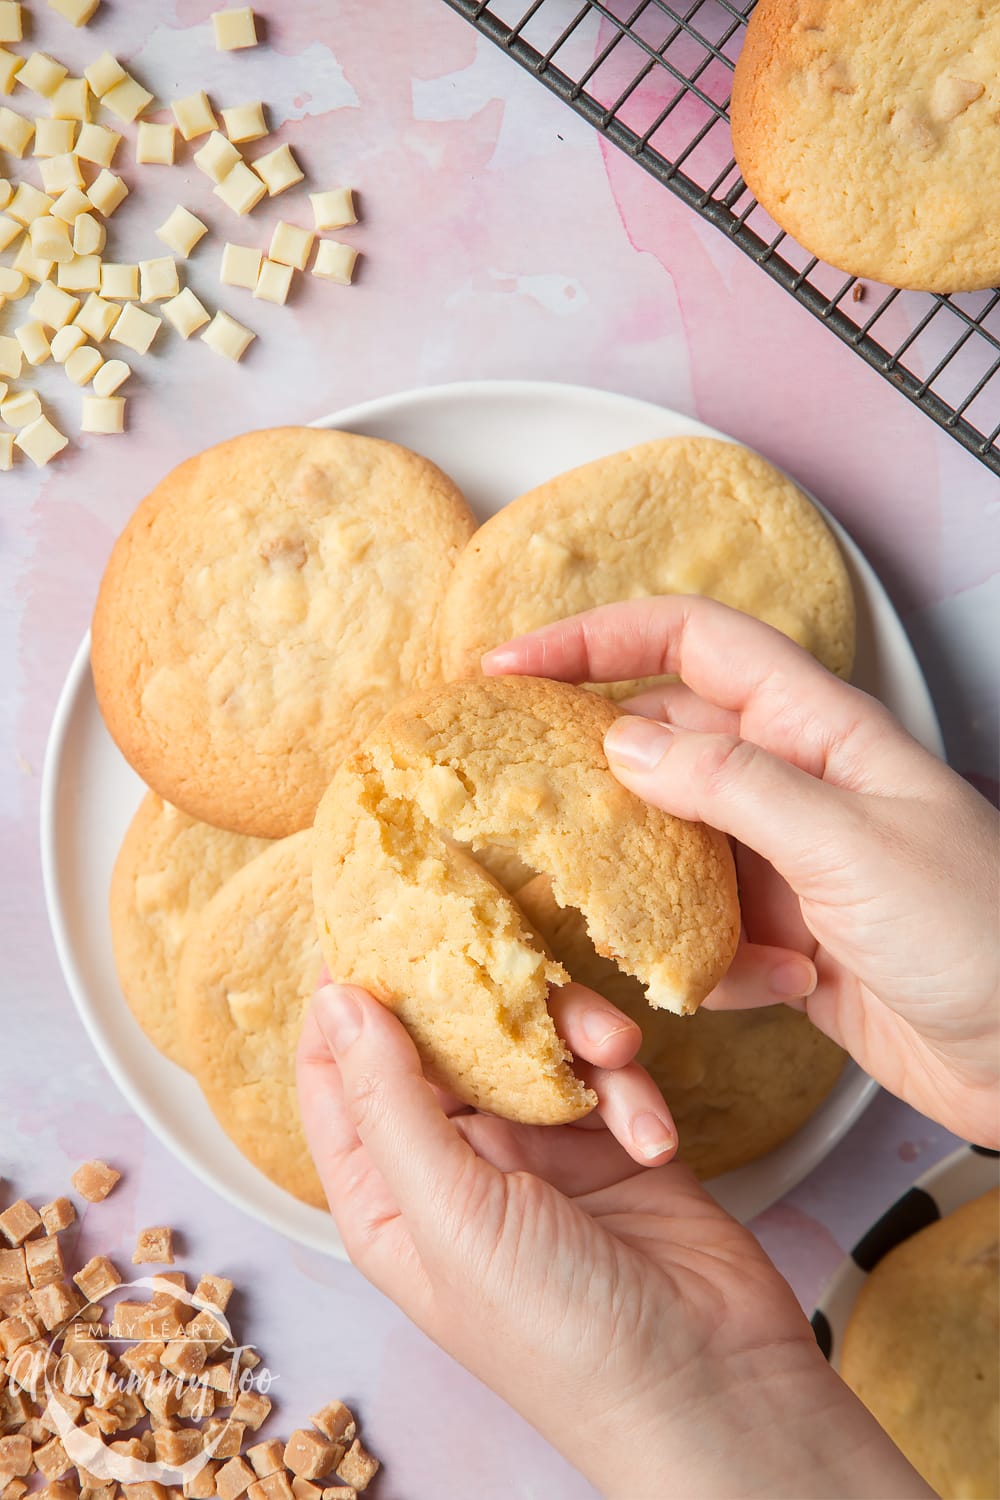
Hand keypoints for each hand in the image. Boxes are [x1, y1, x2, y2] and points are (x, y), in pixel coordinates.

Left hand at [298, 984, 930, 1498]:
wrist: (713, 1389)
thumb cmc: (560, 1332)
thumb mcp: (453, 1214)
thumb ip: (392, 1100)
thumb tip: (335, 997)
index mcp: (388, 1195)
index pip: (338, 1072)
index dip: (345, 996)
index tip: (372, 916)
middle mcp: (452, 1166)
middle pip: (441, 1039)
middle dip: (482, 995)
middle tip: (506, 939)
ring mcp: (533, 1153)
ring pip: (530, 1044)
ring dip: (575, 1035)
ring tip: (616, 1051)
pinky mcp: (606, 1145)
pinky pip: (604, 1077)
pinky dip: (629, 1091)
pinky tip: (651, 1133)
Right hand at [483, 595, 999, 1147]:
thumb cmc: (982, 929)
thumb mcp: (848, 843)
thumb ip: (732, 785)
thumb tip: (622, 743)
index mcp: (818, 728)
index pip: (692, 642)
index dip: (597, 638)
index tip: (510, 666)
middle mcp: (795, 783)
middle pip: (667, 741)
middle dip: (596, 772)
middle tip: (523, 805)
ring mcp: (790, 862)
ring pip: (676, 848)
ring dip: (651, 887)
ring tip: (623, 918)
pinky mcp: (790, 938)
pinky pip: (711, 933)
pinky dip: (712, 962)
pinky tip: (757, 986)